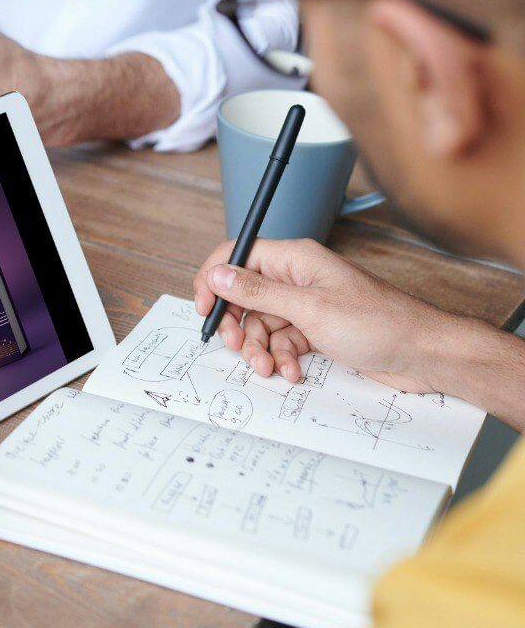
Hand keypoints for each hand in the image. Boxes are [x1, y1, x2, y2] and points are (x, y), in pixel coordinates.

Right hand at [192, 238, 452, 392]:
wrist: (423, 354)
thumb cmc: (378, 323)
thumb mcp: (309, 309)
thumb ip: (258, 292)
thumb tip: (218, 275)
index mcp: (295, 259)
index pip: (238, 255)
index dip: (214, 278)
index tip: (203, 307)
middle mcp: (298, 278)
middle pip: (245, 295)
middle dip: (237, 324)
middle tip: (235, 346)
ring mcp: (307, 305)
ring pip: (262, 323)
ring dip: (259, 348)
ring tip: (268, 368)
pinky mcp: (317, 329)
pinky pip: (283, 341)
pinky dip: (281, 358)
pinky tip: (292, 371)